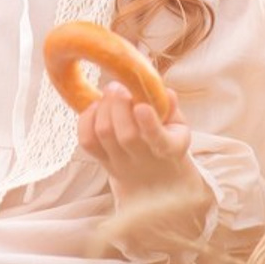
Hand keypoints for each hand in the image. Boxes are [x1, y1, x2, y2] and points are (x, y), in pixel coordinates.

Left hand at [77, 81, 199, 197]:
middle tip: (118, 86)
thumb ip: (171, 108)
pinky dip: (87, 118)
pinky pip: (87, 140)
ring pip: (104, 134)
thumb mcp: (177, 125)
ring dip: (103, 107)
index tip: (141, 107)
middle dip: (119, 105)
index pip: (159, 140)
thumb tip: (168, 93)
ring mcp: (120, 162)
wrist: (155, 177)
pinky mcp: (102, 160)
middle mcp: (143, 160)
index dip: (149, 124)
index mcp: (170, 149)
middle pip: (126, 135)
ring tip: (109, 91)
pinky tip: (96, 106)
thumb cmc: (167, 139)